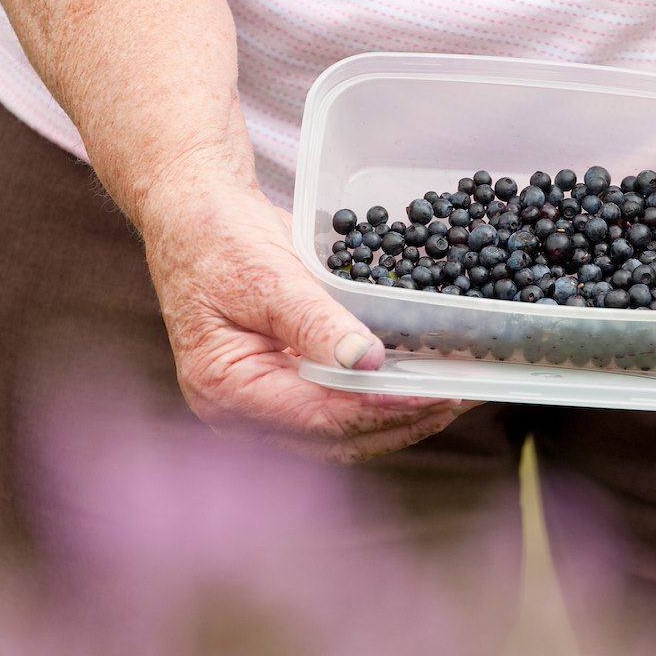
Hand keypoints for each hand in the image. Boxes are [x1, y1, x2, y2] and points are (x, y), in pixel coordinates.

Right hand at [140, 180, 473, 464]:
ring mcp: (259, 408)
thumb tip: (366, 362)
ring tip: (453, 399)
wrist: (195, 217)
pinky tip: (419, 388)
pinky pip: (336, 411)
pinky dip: (379, 404)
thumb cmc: (218, 238)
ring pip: (341, 434)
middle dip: (402, 424)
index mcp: (226, 389)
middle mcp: (239, 414)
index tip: (435, 394)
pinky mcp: (280, 391)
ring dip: (398, 420)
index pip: (319, 417)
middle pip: (335, 438)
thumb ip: (315, 321)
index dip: (382, 409)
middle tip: (461, 400)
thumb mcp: (268, 273)